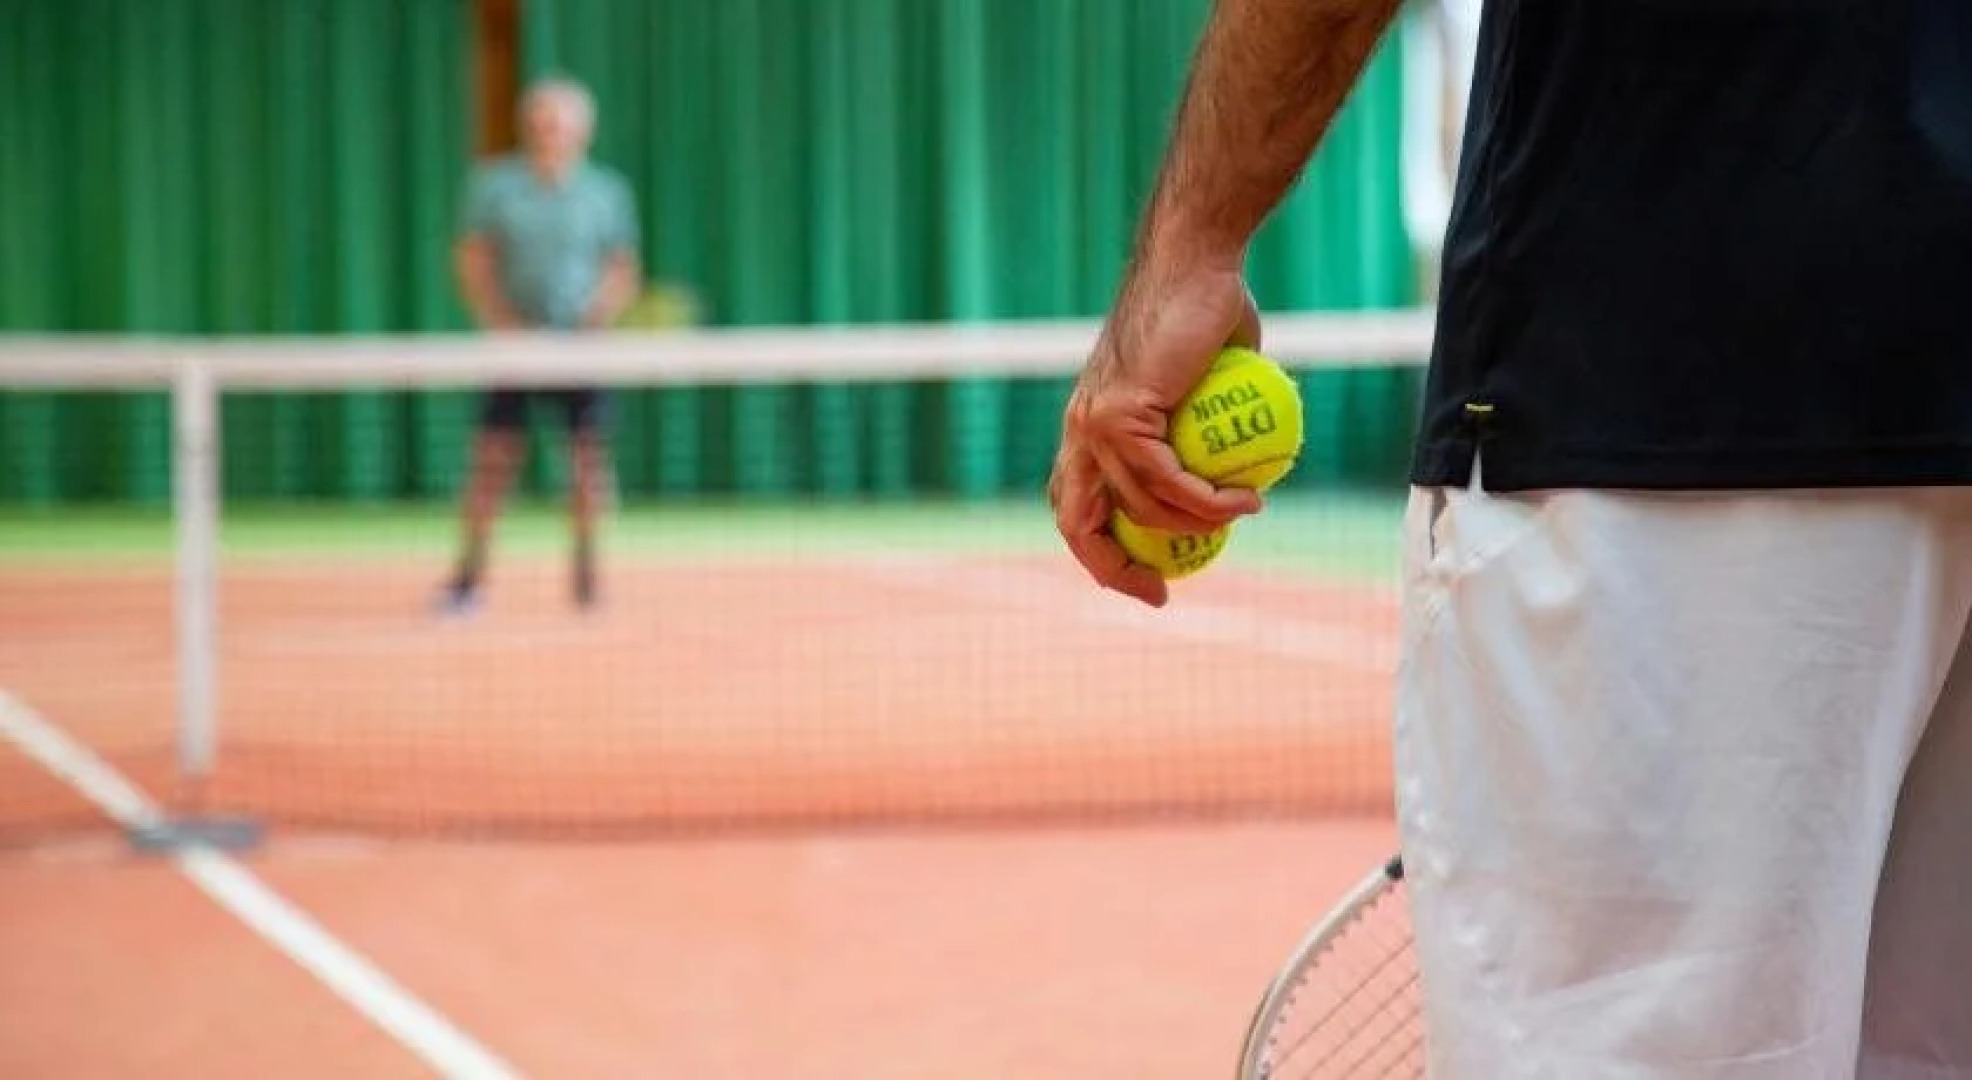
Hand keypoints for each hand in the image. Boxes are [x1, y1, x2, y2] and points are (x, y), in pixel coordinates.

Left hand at [1049, 260, 1264, 606]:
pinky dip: (1208, 499)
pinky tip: (1245, 500)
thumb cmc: (1209, 312)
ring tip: (1245, 515)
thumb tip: (1237, 477)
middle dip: (1115, 571)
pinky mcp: (1120, 412)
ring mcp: (1094, 421)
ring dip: (1196, 525)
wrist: (1198, 263)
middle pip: (1077, 524)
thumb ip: (1206, 432)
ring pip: (1140, 505)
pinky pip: (1167, 479)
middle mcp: (1079, 428)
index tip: (1151, 579)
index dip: (1102, 552)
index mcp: (1087, 426)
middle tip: (1164, 590)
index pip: (1075, 505)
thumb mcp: (1205, 386)